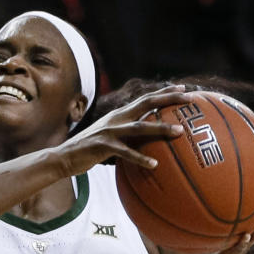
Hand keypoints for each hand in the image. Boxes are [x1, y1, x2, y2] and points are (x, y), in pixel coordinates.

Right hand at [55, 85, 188, 176]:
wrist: (63, 157)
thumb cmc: (90, 151)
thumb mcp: (110, 138)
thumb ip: (127, 136)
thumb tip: (147, 142)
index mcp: (119, 115)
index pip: (146, 99)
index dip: (165, 92)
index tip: (184, 88)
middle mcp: (116, 118)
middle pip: (147, 104)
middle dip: (169, 99)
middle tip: (190, 98)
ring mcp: (110, 131)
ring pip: (140, 127)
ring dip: (161, 128)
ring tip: (180, 132)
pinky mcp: (103, 146)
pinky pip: (126, 152)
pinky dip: (141, 158)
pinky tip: (154, 164)